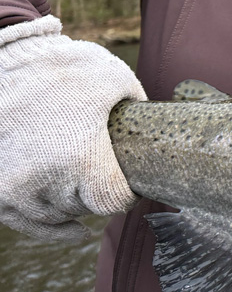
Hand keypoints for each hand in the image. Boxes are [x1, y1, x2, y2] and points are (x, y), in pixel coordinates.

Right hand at [0, 16, 143, 242]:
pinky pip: (27, 224)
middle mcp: (45, 182)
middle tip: (106, 168)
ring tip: (86, 181)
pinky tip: (77, 230)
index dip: (128, 193)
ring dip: (75, 203)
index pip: (115, 202)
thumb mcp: (117, 80)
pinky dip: (51, 228)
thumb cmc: (64, 68)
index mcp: (81, 160)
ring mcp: (16, 189)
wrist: (6, 61)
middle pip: (87, 208)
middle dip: (100, 191)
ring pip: (58, 215)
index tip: (133, 181)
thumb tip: (156, 127)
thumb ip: (138, 109)